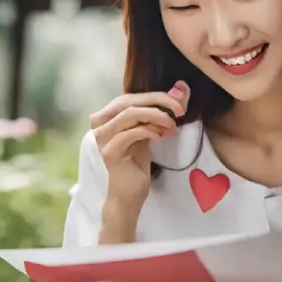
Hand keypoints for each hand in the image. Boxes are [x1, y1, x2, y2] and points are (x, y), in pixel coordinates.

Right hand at [89, 81, 188, 240]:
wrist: (130, 192)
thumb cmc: (137, 162)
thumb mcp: (150, 131)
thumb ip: (161, 110)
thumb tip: (181, 88)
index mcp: (107, 116)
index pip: (131, 97)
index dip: (156, 96)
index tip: (180, 103)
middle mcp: (100, 124)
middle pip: (129, 101)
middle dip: (159, 101)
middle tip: (180, 109)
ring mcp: (102, 138)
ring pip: (130, 114)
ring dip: (156, 116)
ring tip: (171, 126)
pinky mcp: (110, 151)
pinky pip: (131, 133)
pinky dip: (149, 130)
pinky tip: (161, 136)